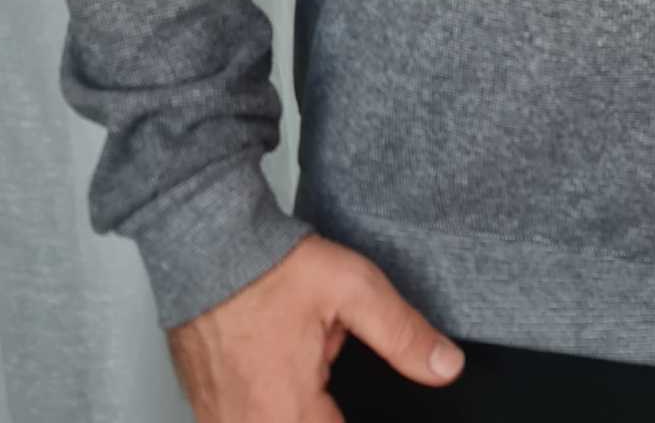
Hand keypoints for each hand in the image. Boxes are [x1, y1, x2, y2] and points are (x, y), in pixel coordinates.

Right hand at [166, 232, 464, 420]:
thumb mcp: (352, 289)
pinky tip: (284, 380)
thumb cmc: (272, 268)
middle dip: (330, 413)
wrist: (208, 248)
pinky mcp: (208, 412)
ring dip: (301, 412)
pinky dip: (274, 410)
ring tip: (309, 374)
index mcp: (288, 411)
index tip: (360, 404)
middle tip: (327, 369)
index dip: (363, 418)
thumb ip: (401, 333)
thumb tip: (446, 367)